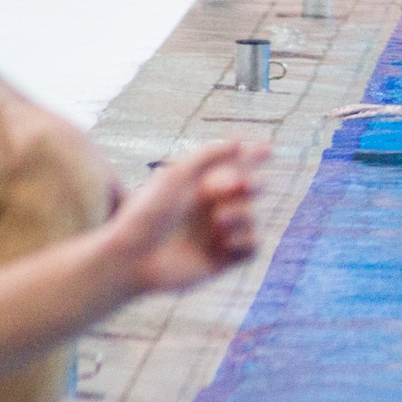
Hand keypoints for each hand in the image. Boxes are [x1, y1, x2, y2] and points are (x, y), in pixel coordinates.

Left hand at [107, 142, 269, 293]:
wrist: (132, 257)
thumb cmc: (148, 212)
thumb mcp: (176, 174)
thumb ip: (209, 155)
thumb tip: (240, 142)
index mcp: (202, 185)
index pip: (237, 166)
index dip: (255, 156)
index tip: (268, 148)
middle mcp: (213, 208)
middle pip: (253, 189)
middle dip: (254, 184)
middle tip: (240, 185)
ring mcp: (219, 234)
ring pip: (252, 217)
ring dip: (241, 214)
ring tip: (219, 219)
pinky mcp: (224, 259)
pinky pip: (252, 247)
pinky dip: (243, 241)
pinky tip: (224, 242)